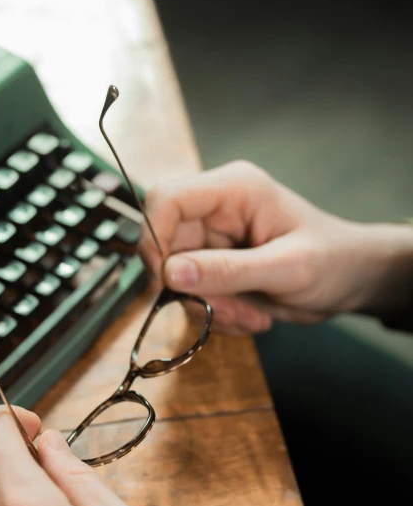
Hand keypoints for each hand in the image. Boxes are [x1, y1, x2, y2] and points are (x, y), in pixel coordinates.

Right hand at [140, 161, 412, 332]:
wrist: (353, 281)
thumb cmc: (334, 261)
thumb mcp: (287, 269)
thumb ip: (228, 270)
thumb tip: (170, 273)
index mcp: (233, 190)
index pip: (167, 199)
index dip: (154, 237)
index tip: (164, 281)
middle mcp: (216, 210)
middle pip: (166, 245)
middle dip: (191, 289)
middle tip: (228, 313)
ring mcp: (213, 239)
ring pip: (176, 278)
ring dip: (207, 307)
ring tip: (250, 315)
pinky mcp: (214, 266)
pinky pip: (191, 294)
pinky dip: (215, 313)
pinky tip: (251, 314)